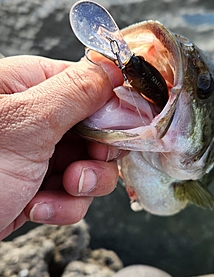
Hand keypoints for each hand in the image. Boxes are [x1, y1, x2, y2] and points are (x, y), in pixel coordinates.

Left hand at [0, 54, 123, 239]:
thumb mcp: (26, 124)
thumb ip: (76, 92)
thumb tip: (114, 65)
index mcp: (28, 88)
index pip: (90, 85)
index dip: (112, 109)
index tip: (123, 132)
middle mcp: (35, 119)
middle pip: (96, 131)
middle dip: (96, 158)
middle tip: (80, 172)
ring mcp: (37, 156)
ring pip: (89, 167)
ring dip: (81, 187)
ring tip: (55, 194)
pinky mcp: (36, 188)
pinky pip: (72, 194)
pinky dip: (62, 206)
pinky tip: (38, 210)